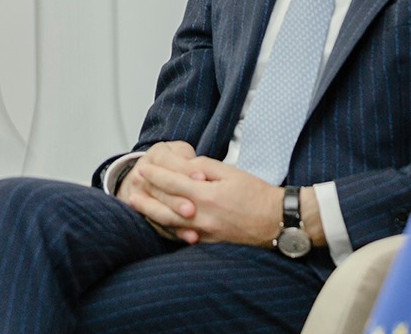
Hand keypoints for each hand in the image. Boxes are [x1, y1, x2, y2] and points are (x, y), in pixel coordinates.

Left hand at [117, 141, 282, 246]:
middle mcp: (203, 215)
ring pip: (171, 222)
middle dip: (148, 193)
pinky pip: (183, 235)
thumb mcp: (230, 172)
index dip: (156, 175)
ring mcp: (206, 231)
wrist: (277, 221)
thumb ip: (204, 168)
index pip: (174, 183)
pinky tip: (157, 222)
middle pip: (167, 203)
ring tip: (136, 204)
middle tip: (132, 185)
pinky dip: (168, 228)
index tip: (143, 168)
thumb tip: (185, 167)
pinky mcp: (210, 242)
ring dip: (151, 212)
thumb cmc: (257, 194)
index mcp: (208, 194)